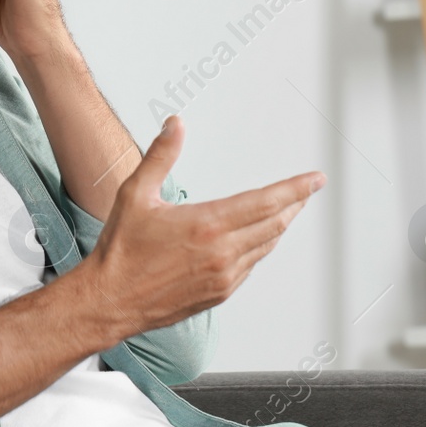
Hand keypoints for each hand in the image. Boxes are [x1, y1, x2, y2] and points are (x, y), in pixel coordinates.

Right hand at [79, 115, 325, 337]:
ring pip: (266, 246)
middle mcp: (222, 253)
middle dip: (294, 204)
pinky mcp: (219, 294)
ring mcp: (223, 277)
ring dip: (279, 225)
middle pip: (274, 223)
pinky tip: (258, 240)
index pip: (266, 201)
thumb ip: (161, 156)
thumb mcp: (136, 194)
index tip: (315, 179)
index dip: (296, 188)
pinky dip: (260, 248)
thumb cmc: (121, 251)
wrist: (110, 300)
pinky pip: (251, 266)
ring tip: (287, 210)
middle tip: (307, 190)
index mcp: (207, 225)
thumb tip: (175, 125)